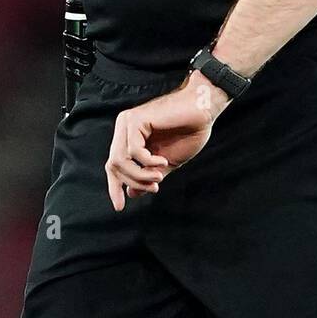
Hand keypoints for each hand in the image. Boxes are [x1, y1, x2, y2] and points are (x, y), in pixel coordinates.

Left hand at [104, 71, 228, 211]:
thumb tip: (131, 193)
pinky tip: (162, 162)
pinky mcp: (136, 120)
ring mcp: (128, 123)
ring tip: (159, 177)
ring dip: (139, 175)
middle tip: (155, 187)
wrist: (203, 111)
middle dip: (133, 182)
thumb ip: (148, 175)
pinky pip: (133, 151)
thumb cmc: (189, 132)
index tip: (120, 206)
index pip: (114, 165)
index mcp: (130, 137)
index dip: (115, 186)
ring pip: (120, 160)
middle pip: (114, 165)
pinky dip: (147, 162)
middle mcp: (124, 129)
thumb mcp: (165, 162)